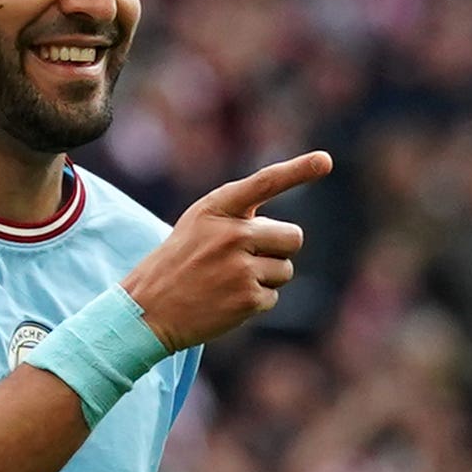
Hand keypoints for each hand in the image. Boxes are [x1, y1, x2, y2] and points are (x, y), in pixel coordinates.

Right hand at [117, 151, 331, 353]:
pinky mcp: (247, 298)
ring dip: (265, 278)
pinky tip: (226, 301)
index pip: (265, 182)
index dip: (298, 170)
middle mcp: (232, 233)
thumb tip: (289, 233)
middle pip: (293, 237)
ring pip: (285, 270)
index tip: (324, 161)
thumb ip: (238, 217)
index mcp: (217, 208)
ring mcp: (240, 266)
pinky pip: (273, 296)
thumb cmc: (179, 263)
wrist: (147, 310)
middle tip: (245, 260)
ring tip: (228, 282)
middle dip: (278, 250)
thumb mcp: (199, 225)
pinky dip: (254, 302)